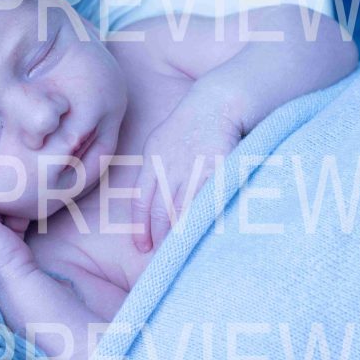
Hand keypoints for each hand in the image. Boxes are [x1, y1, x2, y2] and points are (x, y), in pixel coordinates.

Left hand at [131, 92, 241, 252]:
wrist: (219, 100)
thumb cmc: (193, 121)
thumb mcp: (162, 140)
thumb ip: (156, 167)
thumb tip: (152, 197)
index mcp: (153, 158)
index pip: (141, 200)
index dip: (140, 226)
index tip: (142, 246)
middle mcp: (170, 165)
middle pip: (161, 210)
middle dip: (159, 237)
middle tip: (161, 258)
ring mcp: (194, 167)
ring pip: (183, 209)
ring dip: (181, 234)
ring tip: (182, 253)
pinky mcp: (218, 168)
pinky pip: (209, 201)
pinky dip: (205, 219)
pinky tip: (206, 233)